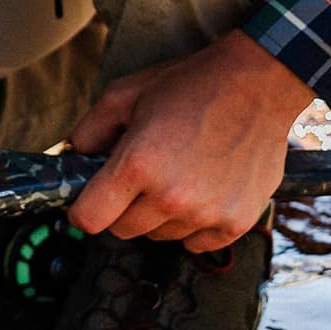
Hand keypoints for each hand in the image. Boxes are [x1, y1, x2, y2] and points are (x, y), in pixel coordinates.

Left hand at [67, 31, 313, 252]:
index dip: (83, 210)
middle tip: (139, 176)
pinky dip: (193, 224)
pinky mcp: (235, 223)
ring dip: (159, 214)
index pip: (89, 219)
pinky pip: (195, 243)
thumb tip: (74, 158)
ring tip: (177, 173)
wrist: (256, 85)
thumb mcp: (125, 93)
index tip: (90, 199)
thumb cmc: (190, 86)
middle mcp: (171, 197)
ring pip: (160, 236)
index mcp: (138, 164)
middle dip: (122, 207)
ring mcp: (206, 213)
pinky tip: (201, 188)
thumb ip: (89, 130)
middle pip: (122, 230)